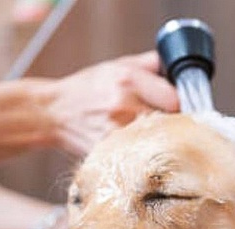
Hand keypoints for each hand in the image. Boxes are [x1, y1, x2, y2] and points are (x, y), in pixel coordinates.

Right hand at [41, 51, 178, 155]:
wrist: (53, 113)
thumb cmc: (87, 89)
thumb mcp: (116, 65)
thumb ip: (150, 64)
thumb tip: (176, 66)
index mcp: (128, 80)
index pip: (175, 99)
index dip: (181, 106)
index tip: (178, 110)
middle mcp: (124, 105)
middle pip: (170, 124)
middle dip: (173, 127)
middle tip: (169, 127)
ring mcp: (116, 132)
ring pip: (156, 143)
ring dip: (160, 143)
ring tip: (152, 138)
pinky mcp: (110, 152)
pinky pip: (138, 157)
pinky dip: (142, 155)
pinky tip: (137, 150)